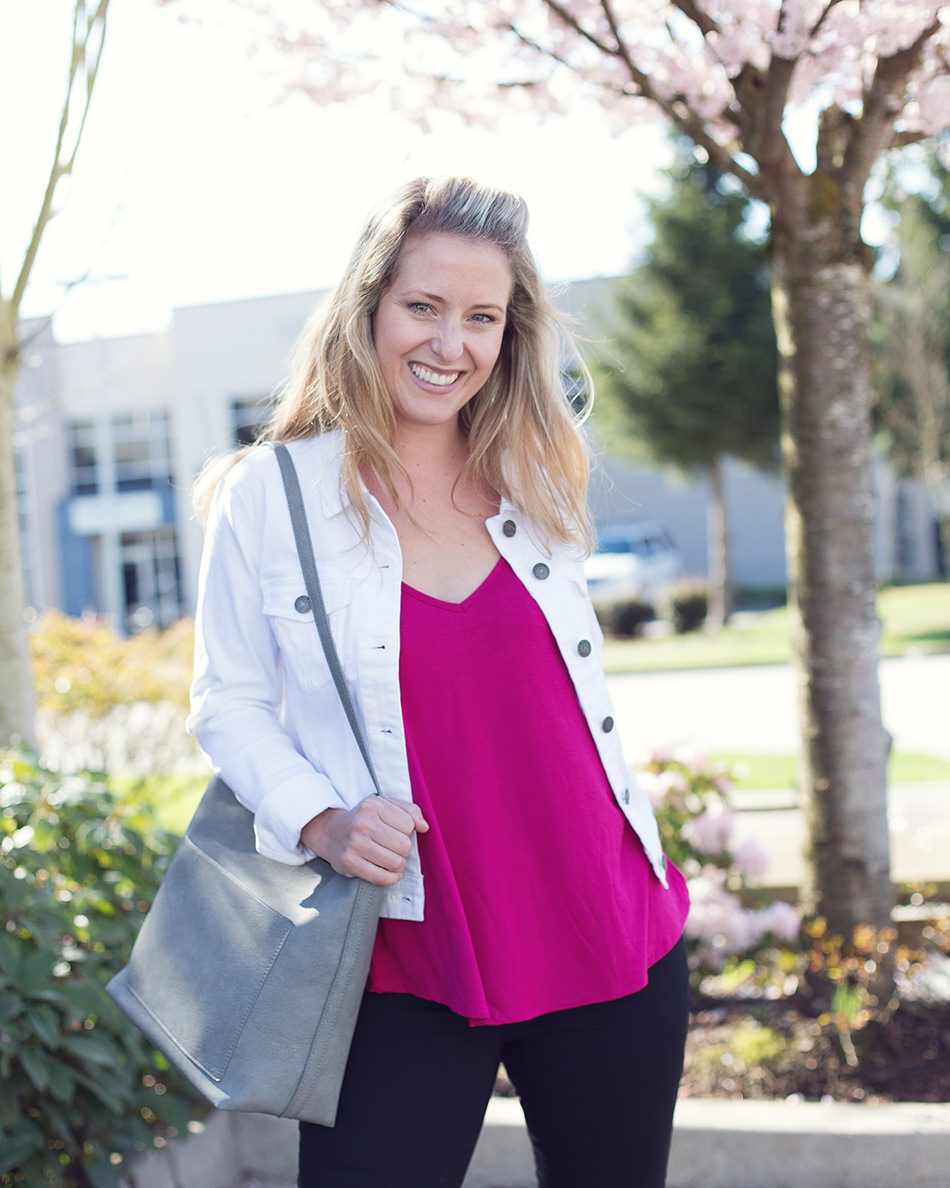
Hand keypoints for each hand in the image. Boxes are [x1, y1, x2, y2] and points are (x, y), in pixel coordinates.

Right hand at [300, 797, 428, 885]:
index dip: (407, 830)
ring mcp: (354, 844)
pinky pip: (382, 878)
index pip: (409, 824)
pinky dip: (391, 878)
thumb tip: (424, 827)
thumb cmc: (365, 818)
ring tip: (390, 857)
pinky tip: (389, 872)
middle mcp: (362, 823)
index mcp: (373, 805)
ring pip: (396, 863)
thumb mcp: (386, 805)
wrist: (332, 832)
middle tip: (392, 846)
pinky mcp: (349, 863)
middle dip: (403, 848)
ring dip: (398, 864)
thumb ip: (410, 811)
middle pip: (404, 845)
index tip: (396, 830)